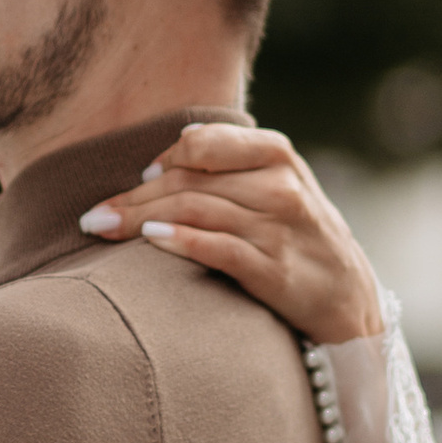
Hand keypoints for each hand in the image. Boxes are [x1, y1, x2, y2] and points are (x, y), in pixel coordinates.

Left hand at [80, 123, 383, 347]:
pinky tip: (149, 242)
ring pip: (195, 211)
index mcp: (277, 155)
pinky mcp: (274, 271)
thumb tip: (169, 152)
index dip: (162, 159)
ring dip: (140, 220)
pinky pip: (219, 249)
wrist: (349, 299)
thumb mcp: (278, 186)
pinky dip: (180, 242)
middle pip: (188, 182)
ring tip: (102, 229)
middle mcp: (280, 186)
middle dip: (133, 198)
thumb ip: (232, 166)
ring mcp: (279, 229)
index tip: (137, 179)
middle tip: (91, 216)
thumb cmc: (299, 237)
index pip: (202, 143)